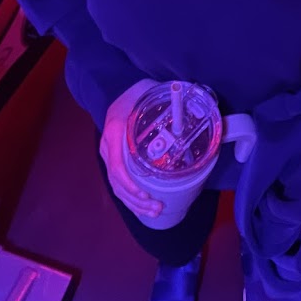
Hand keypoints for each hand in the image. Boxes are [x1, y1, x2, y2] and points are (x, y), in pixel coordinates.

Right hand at [100, 79, 164, 220]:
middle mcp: (108, 145)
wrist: (122, 89)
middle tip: (157, 208)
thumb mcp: (150, 94)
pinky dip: (131, 197)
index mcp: (115, 130)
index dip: (129, 184)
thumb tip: (192, 114)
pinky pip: (119, 182)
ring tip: (155, 211)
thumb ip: (167, 104)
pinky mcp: (114, 159)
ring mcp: (109, 153)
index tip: (145, 193)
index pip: (116, 165)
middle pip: (117, 181)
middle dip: (136, 199)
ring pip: (117, 186)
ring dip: (135, 203)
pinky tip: (144, 206)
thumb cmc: (139, 93)